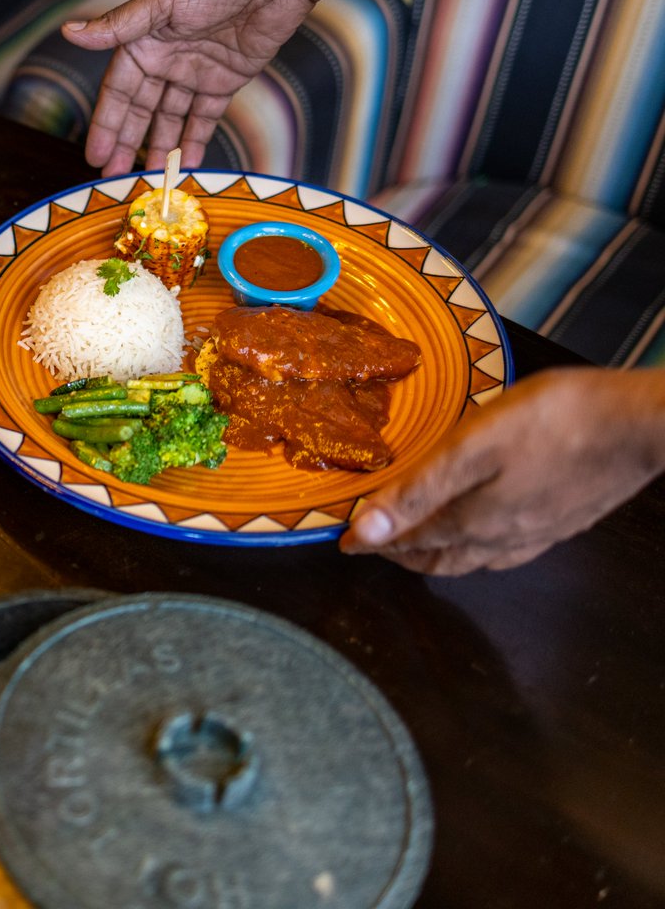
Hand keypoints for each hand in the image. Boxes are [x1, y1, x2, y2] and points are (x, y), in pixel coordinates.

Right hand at [63, 0, 316, 176]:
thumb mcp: (162, 1)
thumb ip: (119, 25)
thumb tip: (70, 31)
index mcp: (144, 39)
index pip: (118, 90)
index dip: (106, 123)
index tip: (95, 155)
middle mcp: (166, 57)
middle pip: (141, 109)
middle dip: (127, 142)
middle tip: (115, 176)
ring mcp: (195, 70)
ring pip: (171, 117)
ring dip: (160, 145)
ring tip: (153, 176)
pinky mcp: (226, 79)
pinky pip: (205, 116)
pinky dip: (196, 138)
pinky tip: (188, 163)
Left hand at [339, 368, 664, 574]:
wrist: (640, 425)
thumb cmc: (557, 421)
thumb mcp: (473, 445)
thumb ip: (418, 490)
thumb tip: (367, 529)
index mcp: (474, 521)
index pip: (408, 540)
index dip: (372, 541)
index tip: (344, 542)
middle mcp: (503, 539)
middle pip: (439, 557)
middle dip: (401, 552)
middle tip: (375, 541)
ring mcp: (537, 533)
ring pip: (473, 558)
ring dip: (438, 552)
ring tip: (416, 539)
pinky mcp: (563, 521)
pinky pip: (506, 549)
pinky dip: (477, 549)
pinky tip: (482, 533)